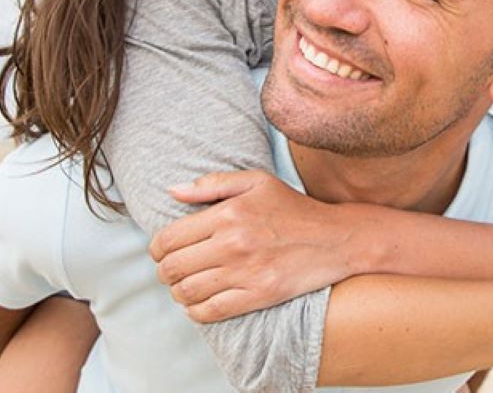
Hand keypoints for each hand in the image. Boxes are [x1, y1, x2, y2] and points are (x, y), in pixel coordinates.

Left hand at [149, 170, 364, 321]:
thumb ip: (213, 183)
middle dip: (165, 271)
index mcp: (227, 213)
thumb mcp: (257, 182)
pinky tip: (200, 304)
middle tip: (173, 270)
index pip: (168, 239)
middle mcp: (232, 243)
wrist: (335, 238)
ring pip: (187, 292)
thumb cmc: (294, 208)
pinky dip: (196, 312)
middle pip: (172, 268)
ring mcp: (245, 272)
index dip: (157, 248)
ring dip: (179, 292)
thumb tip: (173, 192)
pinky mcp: (258, 295)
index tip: (163, 251)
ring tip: (186, 286)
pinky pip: (210, 312)